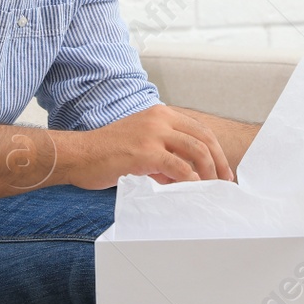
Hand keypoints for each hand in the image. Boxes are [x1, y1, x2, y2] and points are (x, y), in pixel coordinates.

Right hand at [60, 104, 234, 189]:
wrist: (78, 155)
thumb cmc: (105, 154)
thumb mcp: (140, 146)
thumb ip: (163, 156)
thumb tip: (184, 176)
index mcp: (160, 114)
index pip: (198, 129)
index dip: (215, 150)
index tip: (222, 169)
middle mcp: (159, 119)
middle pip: (203, 138)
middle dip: (219, 161)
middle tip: (225, 181)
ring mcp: (153, 134)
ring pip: (196, 151)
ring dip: (209, 172)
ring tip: (211, 188)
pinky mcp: (146, 152)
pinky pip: (179, 167)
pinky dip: (191, 180)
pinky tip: (194, 189)